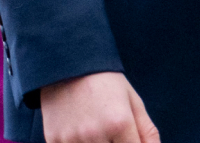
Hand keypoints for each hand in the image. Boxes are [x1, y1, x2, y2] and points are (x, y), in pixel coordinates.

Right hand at [41, 72, 159, 142]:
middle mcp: (96, 134)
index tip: (129, 139)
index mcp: (120, 122)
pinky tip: (80, 133)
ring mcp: (72, 140)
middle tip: (112, 133)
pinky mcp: (53, 141)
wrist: (69, 65)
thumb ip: (146, 130)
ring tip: (98, 130)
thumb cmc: (106, 83)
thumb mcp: (132, 100)